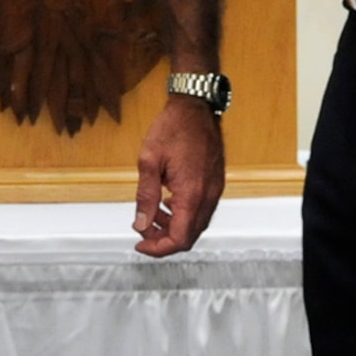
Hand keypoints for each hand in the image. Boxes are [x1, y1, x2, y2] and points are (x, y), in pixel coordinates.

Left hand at [131, 95, 224, 256]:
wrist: (196, 107)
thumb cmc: (173, 128)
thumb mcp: (149, 160)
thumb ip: (145, 195)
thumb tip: (140, 223)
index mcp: (192, 194)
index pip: (180, 239)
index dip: (158, 248)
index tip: (140, 244)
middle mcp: (208, 196)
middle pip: (190, 236)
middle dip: (164, 239)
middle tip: (143, 230)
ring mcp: (215, 191)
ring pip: (196, 225)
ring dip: (174, 227)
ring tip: (151, 214)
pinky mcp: (215, 184)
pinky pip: (202, 211)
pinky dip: (184, 215)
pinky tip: (167, 203)